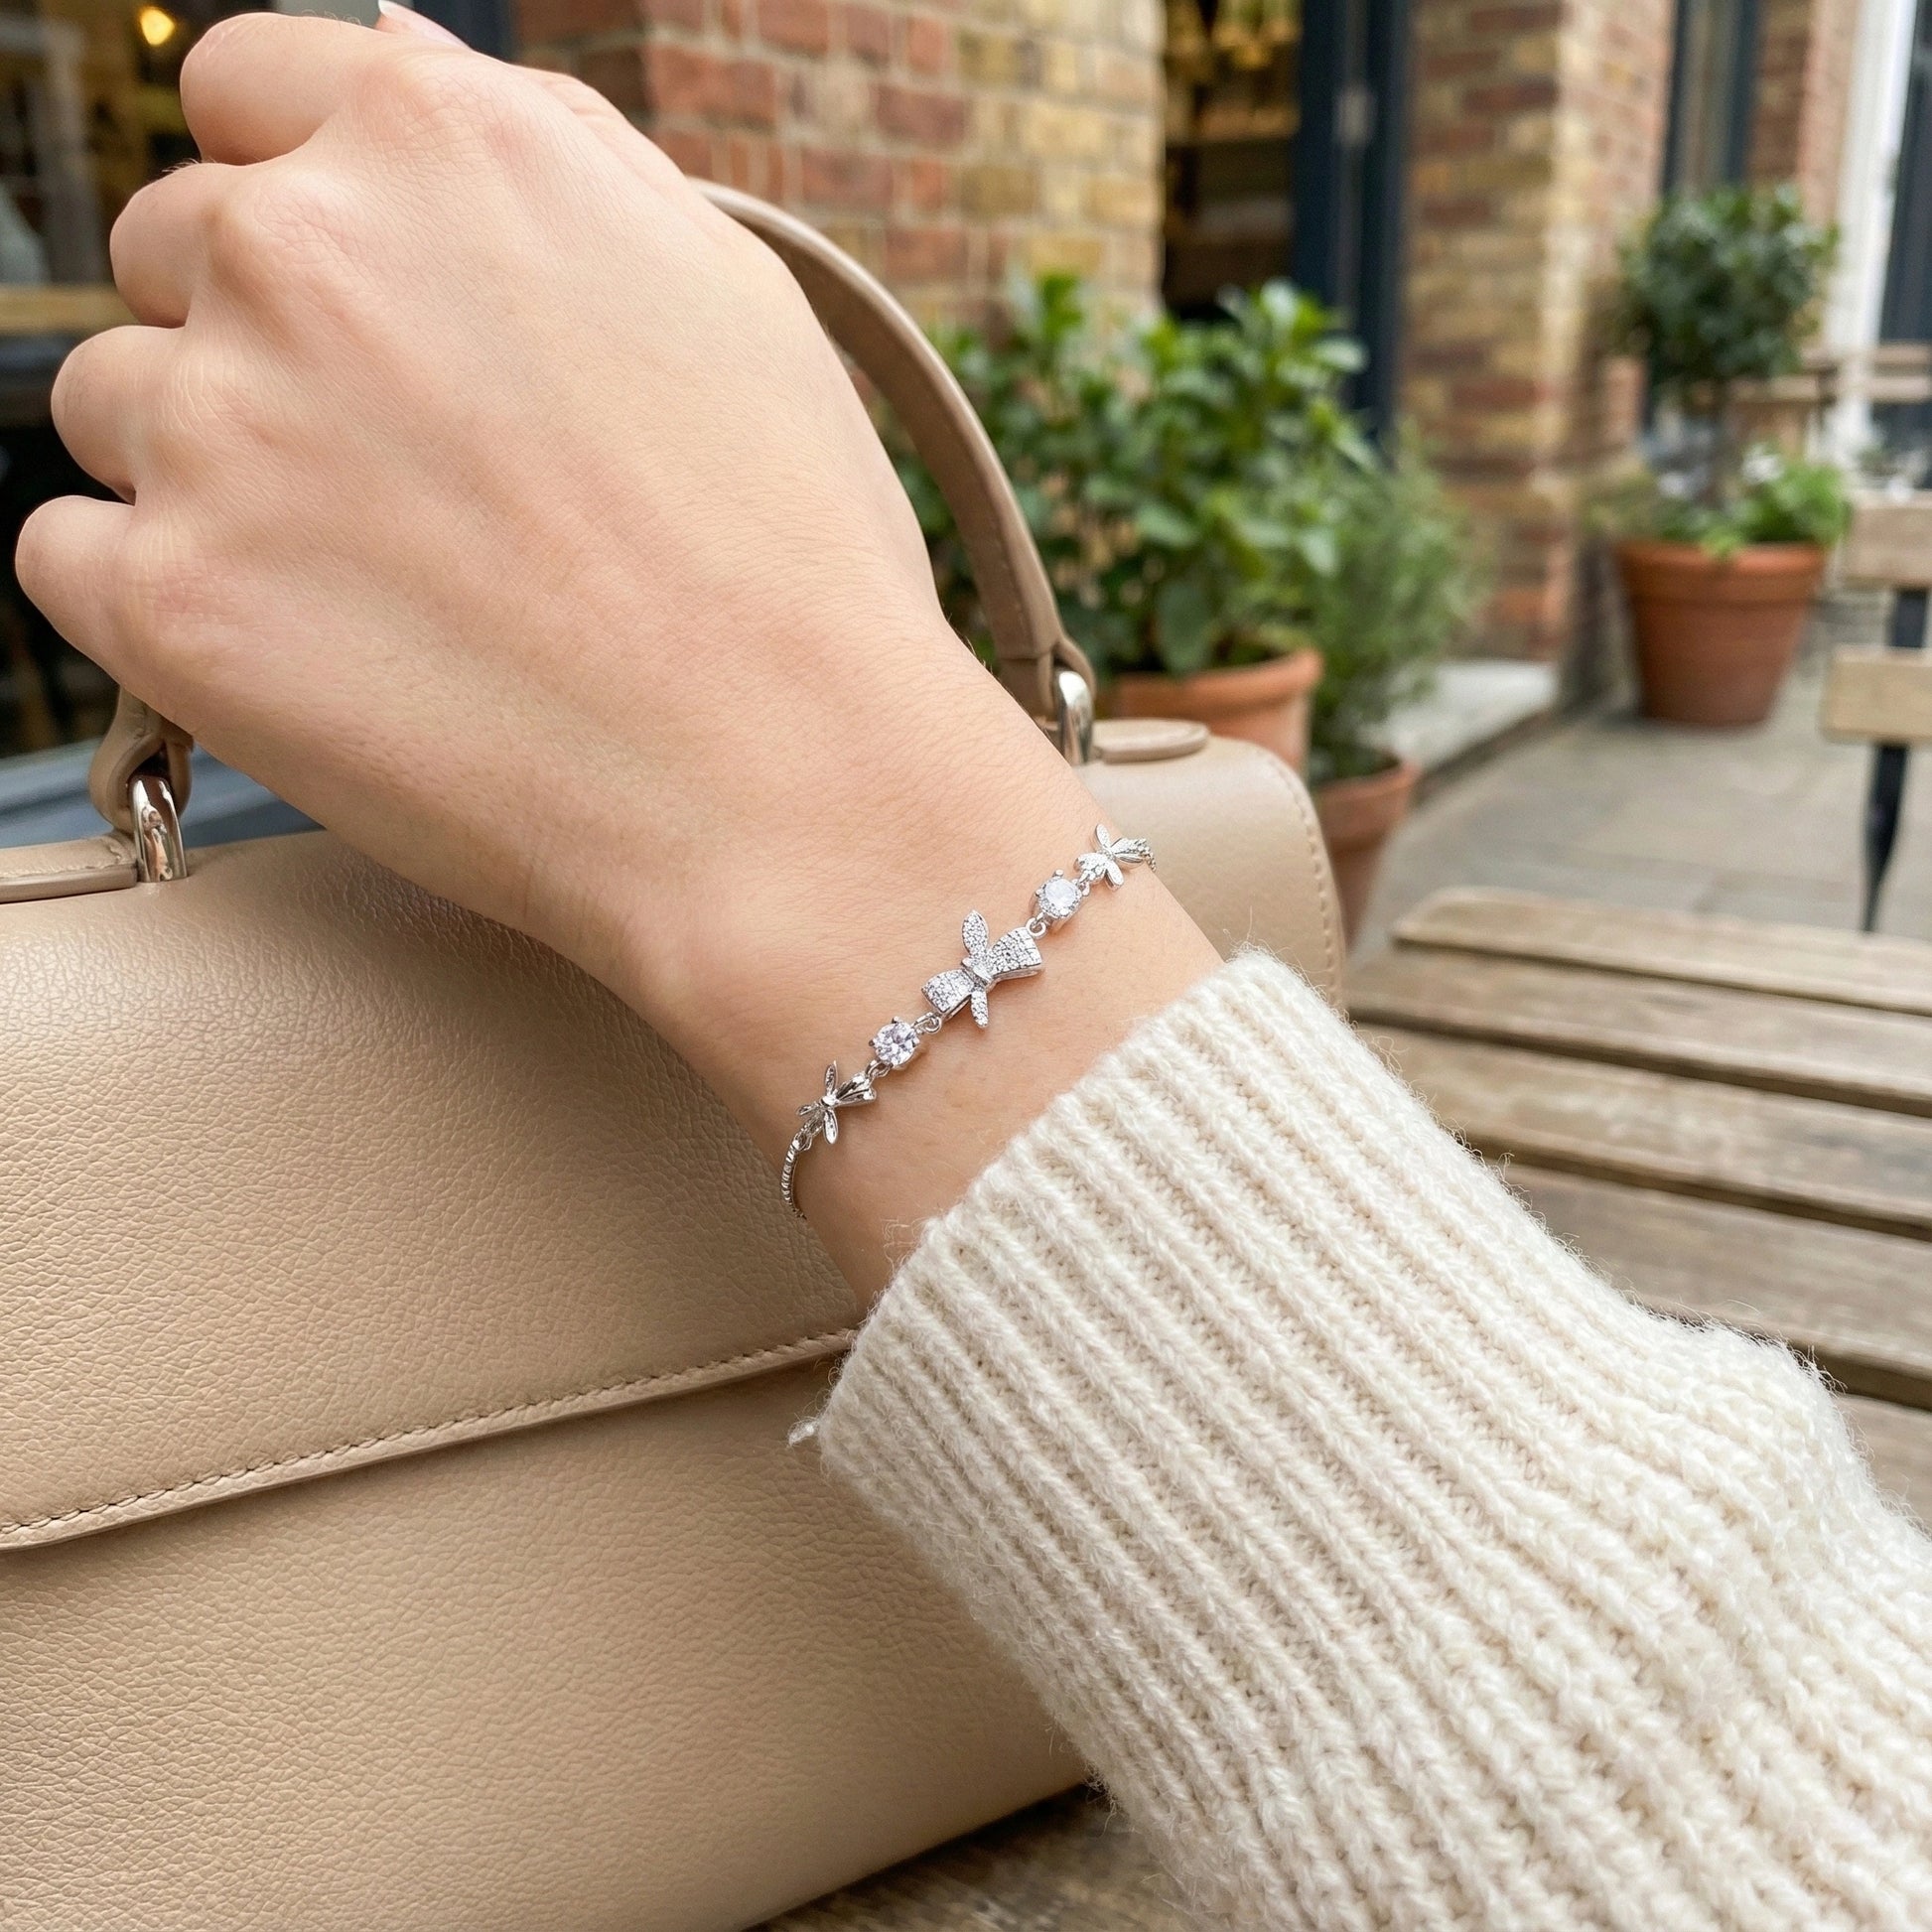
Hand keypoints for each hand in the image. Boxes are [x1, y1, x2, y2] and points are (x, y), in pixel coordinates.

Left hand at [22, 15, 1215, 1290]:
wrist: (787, 782)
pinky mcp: (171, 599)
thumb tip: (404, 79)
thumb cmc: (790, 559)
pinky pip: (71, 557)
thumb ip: (540, 164)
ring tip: (371, 589)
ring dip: (206, 477)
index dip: (294, 200)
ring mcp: (220, 422)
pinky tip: (301, 653)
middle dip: (250, 344)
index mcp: (442, 140)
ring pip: (113, 406)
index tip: (346, 305)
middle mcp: (303, 245)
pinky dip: (158, 602)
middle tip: (389, 481)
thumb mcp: (717, 289)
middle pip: (166, 251)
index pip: (245, 92)